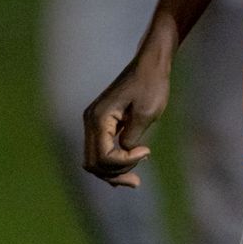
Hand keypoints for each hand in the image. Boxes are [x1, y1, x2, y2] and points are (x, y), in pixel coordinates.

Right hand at [82, 53, 170, 187]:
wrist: (151, 63)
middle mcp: (90, 120)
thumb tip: (122, 153)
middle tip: (137, 180)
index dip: (124, 163)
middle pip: (93, 163)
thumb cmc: (152, 84)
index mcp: (99, 118)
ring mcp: (94, 121)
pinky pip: (100, 149)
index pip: (103, 157)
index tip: (146, 151)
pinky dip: (111, 161)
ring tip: (134, 180)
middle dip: (114, 174)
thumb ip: (131, 139)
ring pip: (94, 159)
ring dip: (112, 171)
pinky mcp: (102, 121)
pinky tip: (127, 167)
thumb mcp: (146, 114)